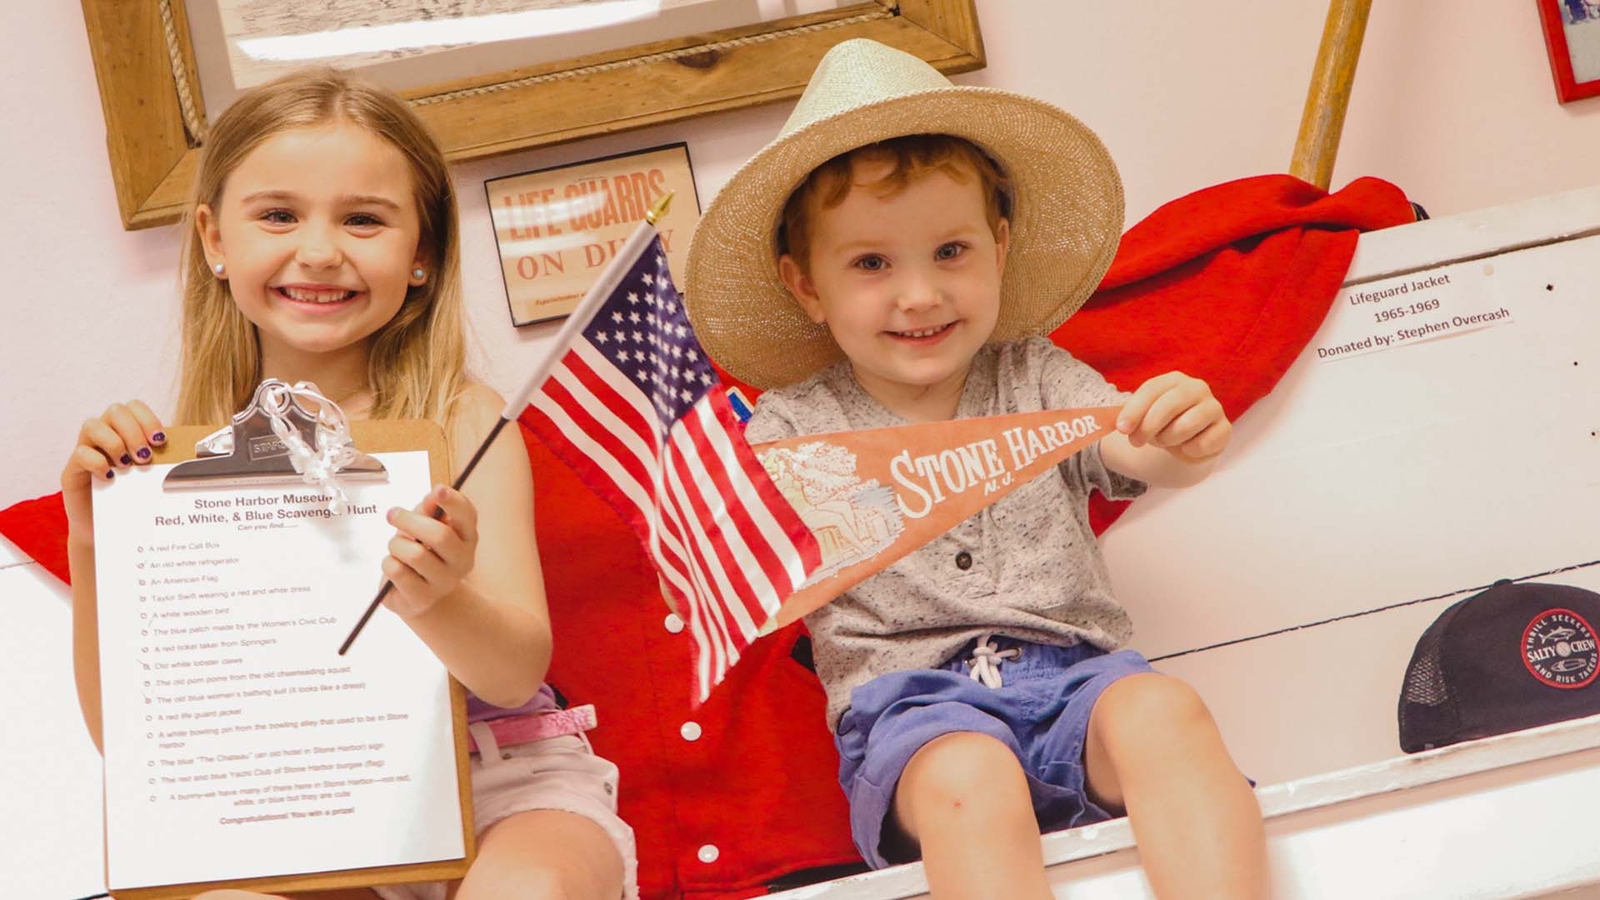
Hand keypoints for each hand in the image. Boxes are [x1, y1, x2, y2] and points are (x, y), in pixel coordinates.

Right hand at [61, 401, 165, 542]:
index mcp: (125, 433)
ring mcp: (86, 451)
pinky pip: (80, 453)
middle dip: (133, 431)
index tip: (160, 441)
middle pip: (115, 410)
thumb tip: (197, 458)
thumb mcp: (153, 476)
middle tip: (144, 457)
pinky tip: (109, 477)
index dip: (147, 419)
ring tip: (127, 466)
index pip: (133, 407)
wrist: (109, 530)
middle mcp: (104, 436)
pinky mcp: (72, 470)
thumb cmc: (133, 500)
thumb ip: (166, 461)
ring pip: (92, 425)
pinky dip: (97, 462)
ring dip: (115, 442)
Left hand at [380, 485, 478, 618]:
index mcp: (467, 537)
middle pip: (439, 535)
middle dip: (409, 520)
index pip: (467, 516)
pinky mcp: (422, 598)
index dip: (453, 501)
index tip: (437, 489)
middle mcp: (462, 560)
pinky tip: (394, 568)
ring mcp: (444, 582)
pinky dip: (388, 564)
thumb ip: (427, 511)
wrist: (421, 597)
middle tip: (392, 514)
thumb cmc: (423, 553)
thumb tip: (432, 496)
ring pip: (414, 554)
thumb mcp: (424, 528)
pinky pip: (397, 571)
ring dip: (396, 545)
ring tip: (396, 549)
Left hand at [1116, 372, 1230, 460]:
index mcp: (1174, 380)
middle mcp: (1197, 388)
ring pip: (1185, 426)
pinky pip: (1201, 444)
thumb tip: (1106, 424)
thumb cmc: (1161, 423)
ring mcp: (1213, 407)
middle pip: (1169, 404)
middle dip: (1148, 426)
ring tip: (1165, 440)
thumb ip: (1127, 418)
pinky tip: (1187, 446)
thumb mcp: (1142, 417)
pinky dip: (1187, 451)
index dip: (1134, 409)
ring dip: (1167, 440)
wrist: (1187, 440)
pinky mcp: (1224, 429)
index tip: (1121, 429)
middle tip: (1136, 442)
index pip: (1151, 390)